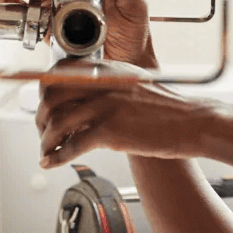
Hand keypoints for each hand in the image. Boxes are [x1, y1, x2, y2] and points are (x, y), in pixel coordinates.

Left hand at [36, 60, 215, 167]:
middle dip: (39, 116)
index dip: (44, 91)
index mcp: (106, 70)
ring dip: (45, 140)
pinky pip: (72, 145)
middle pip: (50, 95)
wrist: (193, 123)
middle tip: (41, 131)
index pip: (59, 72)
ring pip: (56, 122)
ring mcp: (105, 106)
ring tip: (46, 150)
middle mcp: (101, 84)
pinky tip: (51, 163)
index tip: (42, 106)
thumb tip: (81, 101)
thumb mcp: (133, 85)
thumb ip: (107, 87)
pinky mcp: (110, 131)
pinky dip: (56, 157)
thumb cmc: (168, 109)